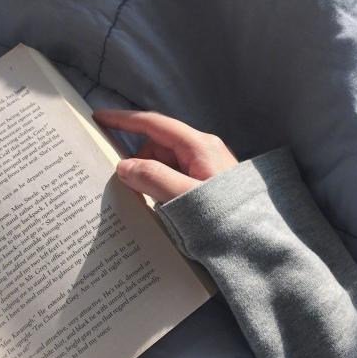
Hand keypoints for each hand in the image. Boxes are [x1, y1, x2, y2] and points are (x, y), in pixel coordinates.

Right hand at [93, 110, 237, 202]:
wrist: (257, 240)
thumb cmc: (225, 216)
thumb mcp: (184, 197)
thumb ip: (153, 178)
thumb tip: (125, 166)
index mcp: (198, 146)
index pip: (154, 124)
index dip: (124, 119)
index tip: (99, 117)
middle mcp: (201, 150)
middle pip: (157, 146)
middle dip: (138, 162)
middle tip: (124, 187)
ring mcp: (203, 166)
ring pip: (164, 163)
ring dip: (149, 178)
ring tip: (146, 203)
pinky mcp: (203, 182)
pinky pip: (173, 177)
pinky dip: (160, 187)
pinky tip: (158, 206)